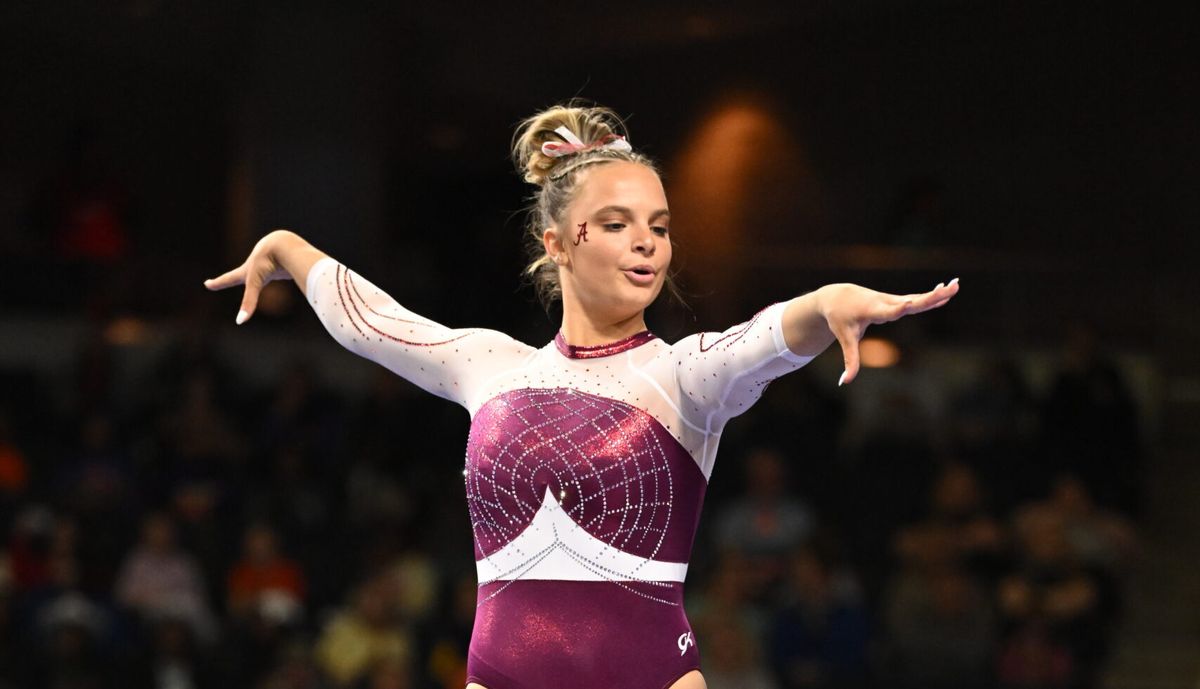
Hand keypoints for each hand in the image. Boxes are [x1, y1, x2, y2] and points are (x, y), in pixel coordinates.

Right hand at [202, 231, 294, 323]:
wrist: (286, 244)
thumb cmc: (267, 261)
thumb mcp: (256, 282)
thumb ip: (249, 302)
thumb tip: (239, 322)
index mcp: (246, 270)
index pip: (229, 279)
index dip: (218, 283)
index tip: (207, 284)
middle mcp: (256, 265)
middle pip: (247, 274)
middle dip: (241, 276)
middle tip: (234, 277)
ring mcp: (270, 261)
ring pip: (267, 269)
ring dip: (267, 270)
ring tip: (272, 267)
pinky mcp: (283, 260)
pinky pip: (282, 267)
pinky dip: (283, 269)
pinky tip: (287, 266)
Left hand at [820, 278, 958, 385]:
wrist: (836, 297)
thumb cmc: (840, 319)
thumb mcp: (845, 339)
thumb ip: (850, 360)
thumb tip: (844, 382)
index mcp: (872, 311)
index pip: (889, 311)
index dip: (899, 308)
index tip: (909, 303)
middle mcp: (885, 302)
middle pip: (911, 300)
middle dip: (930, 296)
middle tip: (949, 288)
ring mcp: (892, 299)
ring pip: (917, 298)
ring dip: (936, 293)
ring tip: (956, 285)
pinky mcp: (896, 300)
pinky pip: (916, 298)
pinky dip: (930, 296)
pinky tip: (945, 291)